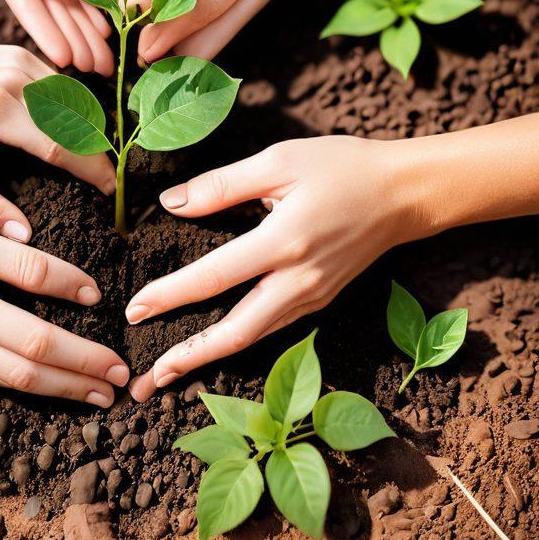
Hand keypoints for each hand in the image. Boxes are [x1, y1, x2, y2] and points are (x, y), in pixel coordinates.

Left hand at [0, 38, 115, 239]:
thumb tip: (22, 237)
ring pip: (71, 97)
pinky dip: (71, 106)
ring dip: (88, 126)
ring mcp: (16, 59)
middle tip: (111, 180)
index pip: (60, 144)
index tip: (110, 192)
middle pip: (74, 118)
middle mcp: (14, 76)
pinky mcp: (14, 52)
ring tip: (99, 158)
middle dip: (97, 150)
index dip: (90, 170)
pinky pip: (56, 82)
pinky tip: (75, 130)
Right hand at [0, 202, 128, 404]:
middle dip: (80, 381)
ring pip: (11, 384)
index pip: (38, 339)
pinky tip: (49, 383)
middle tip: (122, 386)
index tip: (116, 345)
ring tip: (97, 393)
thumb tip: (79, 287)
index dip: (81, 345)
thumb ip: (19, 260)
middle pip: (30, 374)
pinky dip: (24, 384)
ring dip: (59, 391)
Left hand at [127, 137, 411, 399]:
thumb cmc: (341, 167)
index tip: (134, 309)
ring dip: (208, 357)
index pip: (215, 277)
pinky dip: (237, 341)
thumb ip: (223, 185)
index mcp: (285, 242)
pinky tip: (212, 345)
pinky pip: (271, 327)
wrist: (405, 193)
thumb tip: (170, 203)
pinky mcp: (319, 301)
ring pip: (253, 337)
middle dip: (187, 357)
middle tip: (145, 379)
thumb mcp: (279, 161)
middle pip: (235, 332)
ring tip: (167, 372)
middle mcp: (299, 280)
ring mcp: (312, 297)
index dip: (171, 294)